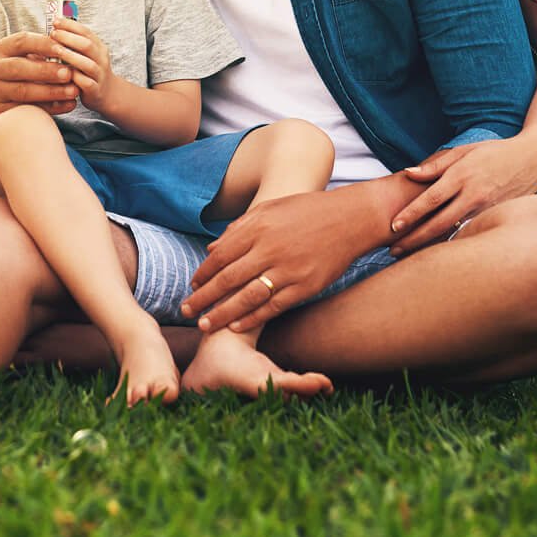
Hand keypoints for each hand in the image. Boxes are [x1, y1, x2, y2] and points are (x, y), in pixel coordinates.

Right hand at [0, 31, 77, 117]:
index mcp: (0, 49)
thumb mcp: (27, 57)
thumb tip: (70, 51)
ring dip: (51, 91)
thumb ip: (44, 53)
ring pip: (22, 91)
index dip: (44, 45)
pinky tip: (67, 104)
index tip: (64, 49)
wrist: (3, 98)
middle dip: (46, 71)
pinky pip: (27, 110)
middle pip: (19, 67)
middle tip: (69, 74)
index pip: (22, 41)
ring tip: (73, 91)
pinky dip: (50, 108)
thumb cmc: (22, 71)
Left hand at [47, 18, 110, 103]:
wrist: (107, 93)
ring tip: (56, 50)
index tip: (56, 21)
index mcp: (99, 47)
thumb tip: (54, 28)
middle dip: (69, 38)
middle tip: (53, 34)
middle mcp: (101, 59)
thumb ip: (74, 43)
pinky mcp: (95, 90)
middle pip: (87, 45)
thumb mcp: (86, 54)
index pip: (86, 32)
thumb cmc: (89, 71)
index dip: (70, 25)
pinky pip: (86, 83)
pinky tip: (63, 73)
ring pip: (88, 64)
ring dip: (71, 56)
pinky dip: (75, 77)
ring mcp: (99, 75)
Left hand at [181, 184, 386, 333]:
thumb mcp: (271, 209)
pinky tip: (236, 326)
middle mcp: (269, 250)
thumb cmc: (308, 211)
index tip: (192, 286)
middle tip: (185, 311)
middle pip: (227, 279)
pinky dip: (252, 318)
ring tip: (204, 326)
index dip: (203, 274)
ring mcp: (288, 270)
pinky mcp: (305, 287)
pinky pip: (273, 307)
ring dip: (221, 314)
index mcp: (258, 228)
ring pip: (246, 298)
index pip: (220, 256)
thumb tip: (212, 249)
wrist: (351, 218)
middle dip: (203, 298)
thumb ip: (240, 228)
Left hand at [386, 137, 536, 254]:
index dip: (411, 213)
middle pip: (440, 222)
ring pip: (454, 233)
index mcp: (463, 175)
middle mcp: (474, 194)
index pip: (432, 198)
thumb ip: (436, 165)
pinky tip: (436, 253)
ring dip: (431, 246)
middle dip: (415, 239)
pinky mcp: (496, 218)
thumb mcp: (464, 150)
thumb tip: (408, 173)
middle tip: (393, 250)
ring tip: (408, 256)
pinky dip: (452, 244)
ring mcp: (487, 209)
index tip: (393, 226)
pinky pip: (470, 234)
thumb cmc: (494, 152)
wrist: (533, 159)